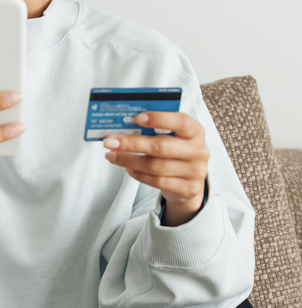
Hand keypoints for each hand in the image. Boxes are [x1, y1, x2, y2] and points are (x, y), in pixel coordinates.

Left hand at [103, 112, 209, 226]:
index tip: (136, 118)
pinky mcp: (187, 189)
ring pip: (155, 166)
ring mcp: (194, 172)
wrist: (190, 181)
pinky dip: (138, 174)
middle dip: (132, 143)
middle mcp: (198, 151)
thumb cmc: (176, 151)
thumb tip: (124, 123)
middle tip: (110, 141)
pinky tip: (127, 168)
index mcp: (195, 131)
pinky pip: (157, 182)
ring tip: (111, 155)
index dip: (159, 118)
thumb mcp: (173, 136)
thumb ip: (155, 129)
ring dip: (129, 160)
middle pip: (161, 147)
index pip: (181, 121)